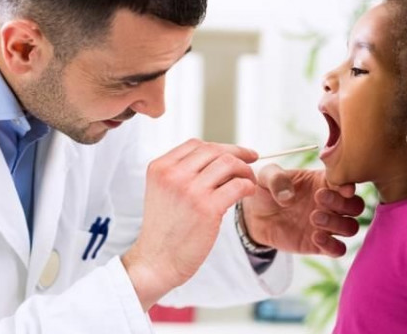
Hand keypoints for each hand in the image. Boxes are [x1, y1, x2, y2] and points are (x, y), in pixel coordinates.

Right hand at [121, 139, 257, 310]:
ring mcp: (190, 190)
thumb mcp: (163, 192)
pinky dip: (248, 186)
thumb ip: (183, 174)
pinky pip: (237, 185)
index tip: (236, 153)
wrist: (155, 262)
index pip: (196, 144)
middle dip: (237, 154)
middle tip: (251, 163)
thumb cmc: (164, 231)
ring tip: (249, 181)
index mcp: (160, 168)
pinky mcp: (207, 208)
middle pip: (214, 150)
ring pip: (228, 163)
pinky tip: (248, 193)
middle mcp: (173, 174)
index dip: (221, 146)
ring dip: (244, 170)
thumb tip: (220, 161)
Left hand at [242, 165, 364, 256]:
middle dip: (343, 203)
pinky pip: (338, 249)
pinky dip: (332, 245)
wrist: (254, 217)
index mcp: (323, 182)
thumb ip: (276, 178)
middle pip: (355, 205)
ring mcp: (327, 225)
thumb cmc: (265, 191)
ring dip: (337, 223)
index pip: (346, 182)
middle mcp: (331, 204)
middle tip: (319, 198)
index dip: (348, 184)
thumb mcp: (265, 176)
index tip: (341, 187)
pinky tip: (315, 237)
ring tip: (313, 218)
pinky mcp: (319, 245)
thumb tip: (288, 196)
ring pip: (351, 227)